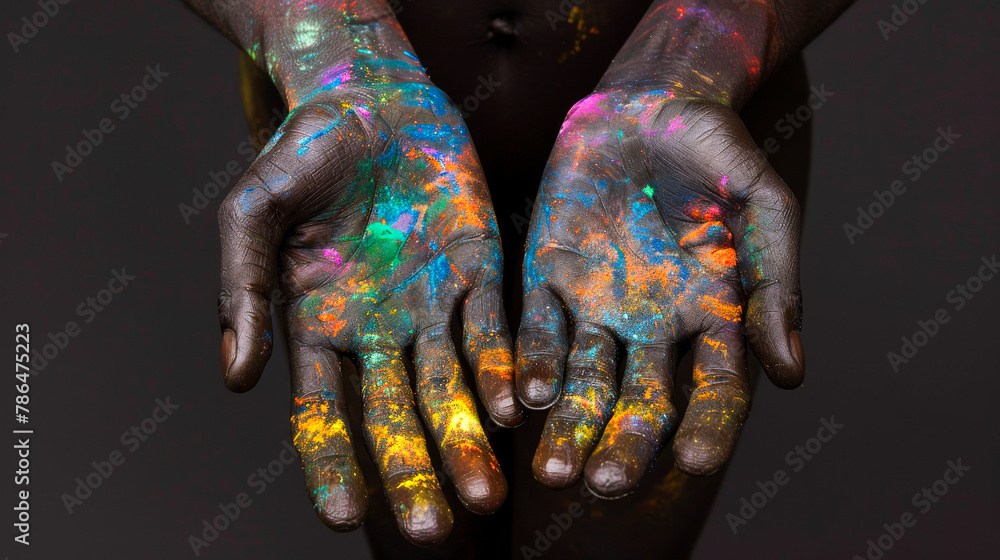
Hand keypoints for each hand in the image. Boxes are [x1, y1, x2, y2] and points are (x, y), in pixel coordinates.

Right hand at [217, 77, 522, 543]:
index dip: (332, 463)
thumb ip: (241, 290)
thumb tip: (235, 378)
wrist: (370, 95)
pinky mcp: (479, 270)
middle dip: (415, 473)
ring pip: (452, 388)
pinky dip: (504, 368)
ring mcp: (430, 305)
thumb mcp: (253, 211)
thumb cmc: (301, 150)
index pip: (321, 411)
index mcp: (315, 325)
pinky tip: (518, 408)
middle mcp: (377, 330)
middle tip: (437, 530)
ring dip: (470, 440)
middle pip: (396, 418)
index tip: (346, 516)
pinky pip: (492, 329)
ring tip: (488, 497)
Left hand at [516, 88, 802, 496]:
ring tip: (553, 471)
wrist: (651, 103)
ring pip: (582, 379)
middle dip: (622, 443)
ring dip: (567, 423)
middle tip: (604, 484)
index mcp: (714, 318)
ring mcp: (597, 306)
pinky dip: (529, 362)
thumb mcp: (763, 207)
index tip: (697, 461)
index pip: (715, 390)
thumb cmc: (719, 154)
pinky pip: (535, 328)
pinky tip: (523, 397)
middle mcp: (653, 327)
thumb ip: (775, 284)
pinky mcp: (547, 276)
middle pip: (640, 401)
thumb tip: (791, 372)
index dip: (708, 426)